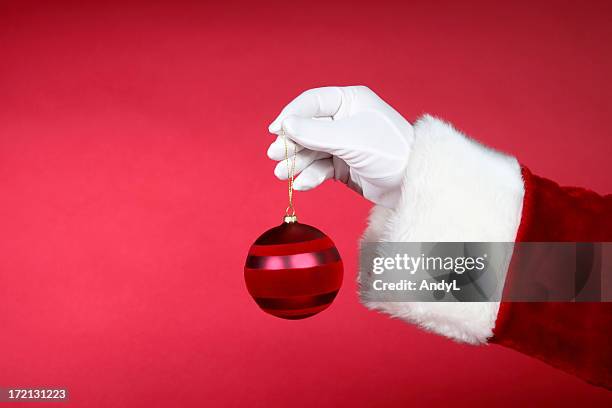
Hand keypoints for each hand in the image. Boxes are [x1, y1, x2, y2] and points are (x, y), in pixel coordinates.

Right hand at [268, 86, 413, 207]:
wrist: (414, 184)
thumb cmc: (391, 152)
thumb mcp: (351, 140)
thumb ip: (316, 133)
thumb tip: (286, 125)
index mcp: (350, 102)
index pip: (312, 103)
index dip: (291, 115)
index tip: (275, 130)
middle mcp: (345, 120)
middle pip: (307, 128)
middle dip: (291, 144)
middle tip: (276, 157)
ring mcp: (343, 144)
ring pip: (311, 150)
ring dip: (296, 162)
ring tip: (283, 175)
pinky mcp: (344, 166)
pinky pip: (320, 168)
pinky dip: (310, 176)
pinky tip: (303, 185)